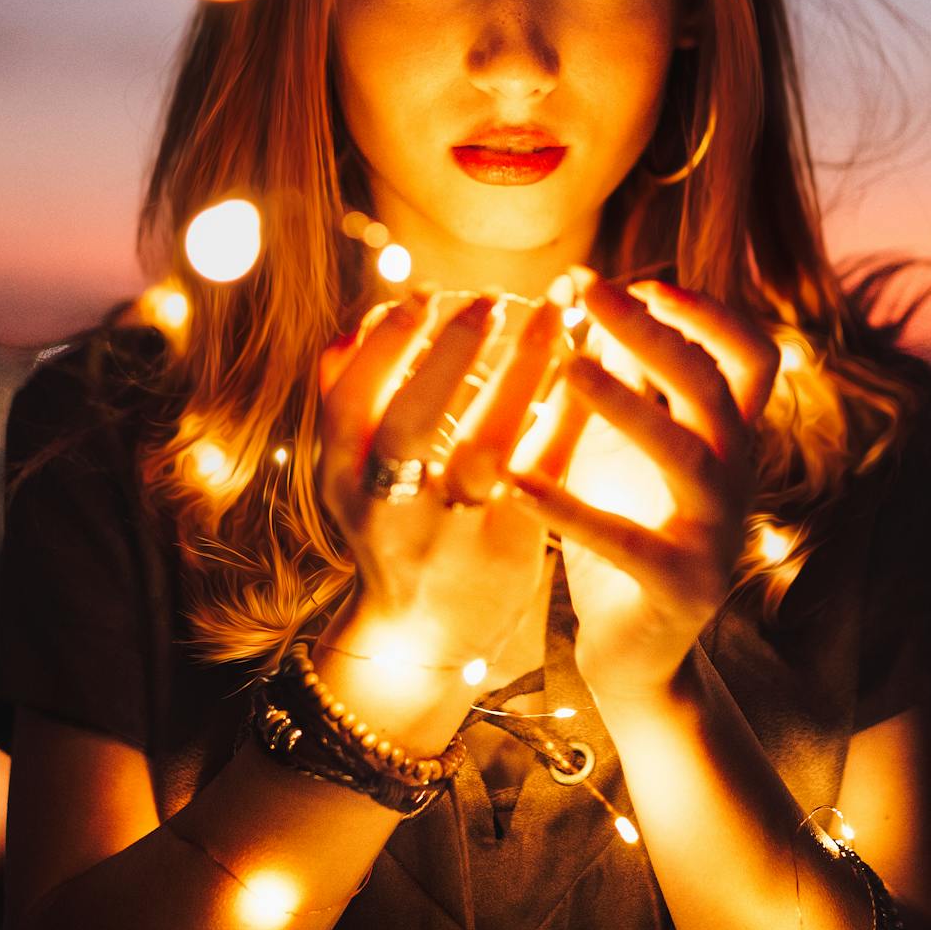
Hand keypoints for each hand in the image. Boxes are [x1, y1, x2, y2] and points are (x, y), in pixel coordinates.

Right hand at [315, 291, 570, 667]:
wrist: (422, 636)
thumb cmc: (391, 527)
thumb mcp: (349, 473)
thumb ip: (347, 400)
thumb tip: (360, 320)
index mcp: (342, 480)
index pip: (349, 402)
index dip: (385, 346)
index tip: (425, 293)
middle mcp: (388, 511)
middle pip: (408, 427)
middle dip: (447, 358)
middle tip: (488, 299)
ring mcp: (450, 535)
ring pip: (484, 449)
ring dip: (521, 375)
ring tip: (552, 315)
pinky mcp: (509, 550)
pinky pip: (544, 470)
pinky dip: (566, 412)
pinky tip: (587, 366)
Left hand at [504, 269, 780, 699]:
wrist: (635, 651)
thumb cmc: (626, 527)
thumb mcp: (624, 445)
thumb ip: (625, 379)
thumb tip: (598, 293)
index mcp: (730, 439)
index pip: (752, 358)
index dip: (711, 314)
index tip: (649, 283)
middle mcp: (737, 478)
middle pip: (714, 387)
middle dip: (653, 332)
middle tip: (590, 292)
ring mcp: (716, 533)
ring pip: (686, 454)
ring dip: (627, 403)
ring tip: (566, 367)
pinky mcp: (680, 586)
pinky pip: (626, 540)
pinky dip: (569, 508)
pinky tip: (517, 482)